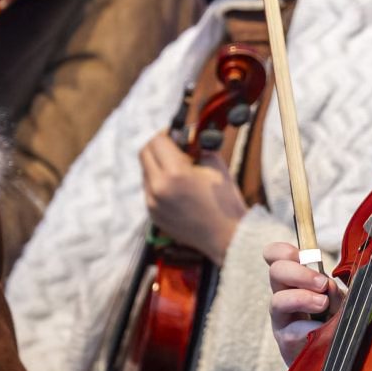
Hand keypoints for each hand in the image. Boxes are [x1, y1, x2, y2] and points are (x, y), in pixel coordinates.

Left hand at [140, 132, 247, 262]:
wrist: (227, 237)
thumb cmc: (225, 201)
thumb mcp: (216, 165)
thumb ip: (198, 146)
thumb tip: (189, 135)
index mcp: (174, 173)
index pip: (157, 141)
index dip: (167, 133)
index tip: (177, 134)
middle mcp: (158, 188)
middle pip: (144, 154)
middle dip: (159, 146)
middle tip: (175, 147)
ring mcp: (152, 204)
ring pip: (145, 172)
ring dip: (158, 165)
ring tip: (180, 170)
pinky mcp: (153, 215)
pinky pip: (149, 190)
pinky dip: (159, 183)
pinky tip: (178, 188)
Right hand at [267, 241, 343, 364]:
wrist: (332, 358)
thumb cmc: (335, 321)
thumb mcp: (338, 300)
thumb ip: (333, 291)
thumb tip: (327, 285)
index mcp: (294, 280)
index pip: (275, 256)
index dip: (282, 251)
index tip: (302, 255)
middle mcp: (282, 296)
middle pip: (276, 271)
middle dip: (300, 273)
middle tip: (322, 284)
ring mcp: (281, 319)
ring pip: (278, 301)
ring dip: (303, 299)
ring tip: (323, 304)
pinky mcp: (285, 341)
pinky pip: (293, 331)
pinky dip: (311, 328)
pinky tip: (324, 331)